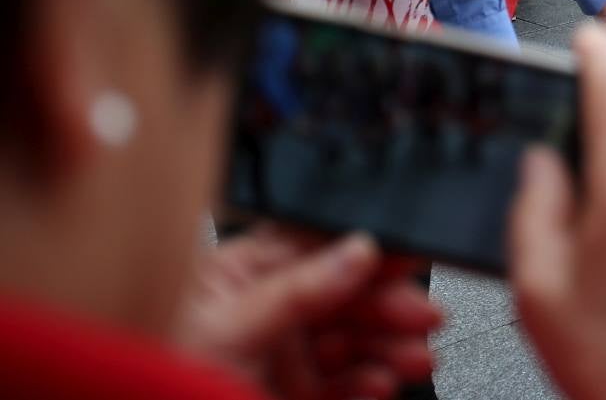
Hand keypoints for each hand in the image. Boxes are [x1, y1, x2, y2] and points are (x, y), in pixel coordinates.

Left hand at [175, 229, 441, 399]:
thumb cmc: (156, 383)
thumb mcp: (227, 330)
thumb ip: (296, 290)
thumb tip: (356, 249)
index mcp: (240, 275)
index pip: (317, 247)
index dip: (367, 249)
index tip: (408, 253)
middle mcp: (265, 311)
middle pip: (347, 295)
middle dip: (391, 305)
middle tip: (424, 315)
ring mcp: (282, 356)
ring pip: (354, 341)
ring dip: (392, 347)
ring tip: (415, 358)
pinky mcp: (294, 396)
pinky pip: (345, 384)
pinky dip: (371, 384)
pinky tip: (383, 383)